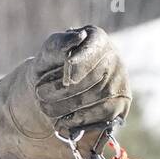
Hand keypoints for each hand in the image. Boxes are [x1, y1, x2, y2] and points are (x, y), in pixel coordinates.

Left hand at [0, 25, 131, 158]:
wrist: (53, 87)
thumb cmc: (52, 64)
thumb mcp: (49, 51)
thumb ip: (59, 43)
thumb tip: (78, 37)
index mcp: (97, 39)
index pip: (93, 51)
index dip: (79, 65)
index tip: (65, 77)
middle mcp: (114, 60)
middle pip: (94, 78)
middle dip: (64, 90)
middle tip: (40, 95)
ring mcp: (120, 83)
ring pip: (97, 98)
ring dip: (68, 106)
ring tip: (46, 108)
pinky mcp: (119, 106)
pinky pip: (102, 115)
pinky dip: (80, 120)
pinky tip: (62, 121)